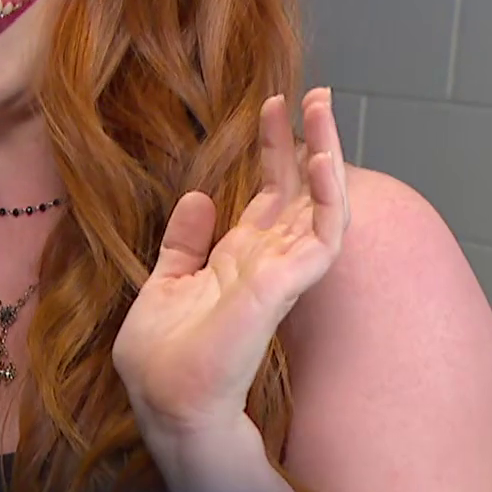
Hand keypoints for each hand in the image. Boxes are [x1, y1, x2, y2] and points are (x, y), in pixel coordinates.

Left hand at [113, 89, 349, 442]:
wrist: (165, 398)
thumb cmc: (164, 356)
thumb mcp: (166, 282)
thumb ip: (185, 242)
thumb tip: (198, 195)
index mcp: (239, 258)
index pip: (267, 194)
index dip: (272, 150)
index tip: (270, 106)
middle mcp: (267, 262)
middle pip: (298, 190)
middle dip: (306, 140)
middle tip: (313, 93)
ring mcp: (281, 274)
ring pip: (322, 205)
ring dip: (326, 155)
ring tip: (324, 109)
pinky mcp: (284, 286)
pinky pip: (323, 235)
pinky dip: (327, 195)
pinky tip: (322, 158)